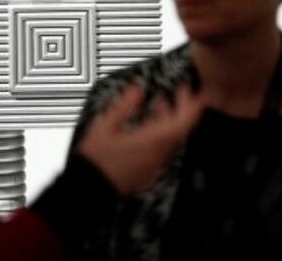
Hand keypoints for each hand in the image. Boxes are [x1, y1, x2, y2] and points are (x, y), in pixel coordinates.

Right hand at [76, 83, 203, 195]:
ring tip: (159, 103)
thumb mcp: (105, 126)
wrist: (89, 191)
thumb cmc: (95, 161)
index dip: (191, 106)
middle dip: (182, 108)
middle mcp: (157, 154)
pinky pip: (162, 149)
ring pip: (171, 139)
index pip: (182, 123)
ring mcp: (153, 165)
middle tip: (180, 93)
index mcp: (150, 141)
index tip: (193, 92)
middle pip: (180, 130)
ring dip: (169, 120)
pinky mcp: (148, 173)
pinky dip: (161, 133)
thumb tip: (137, 89)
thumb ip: (124, 106)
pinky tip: (148, 125)